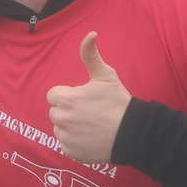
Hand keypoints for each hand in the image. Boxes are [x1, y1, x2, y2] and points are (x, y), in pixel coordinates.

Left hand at [47, 32, 130, 164]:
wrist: (133, 132)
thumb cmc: (118, 102)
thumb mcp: (106, 75)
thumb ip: (91, 55)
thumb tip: (90, 33)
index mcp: (66, 98)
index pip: (53, 95)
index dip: (68, 95)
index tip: (82, 98)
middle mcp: (62, 119)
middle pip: (55, 112)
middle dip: (67, 111)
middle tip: (88, 112)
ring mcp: (66, 137)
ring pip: (59, 129)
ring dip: (69, 127)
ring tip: (90, 125)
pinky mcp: (71, 152)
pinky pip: (66, 145)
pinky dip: (75, 142)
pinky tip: (90, 138)